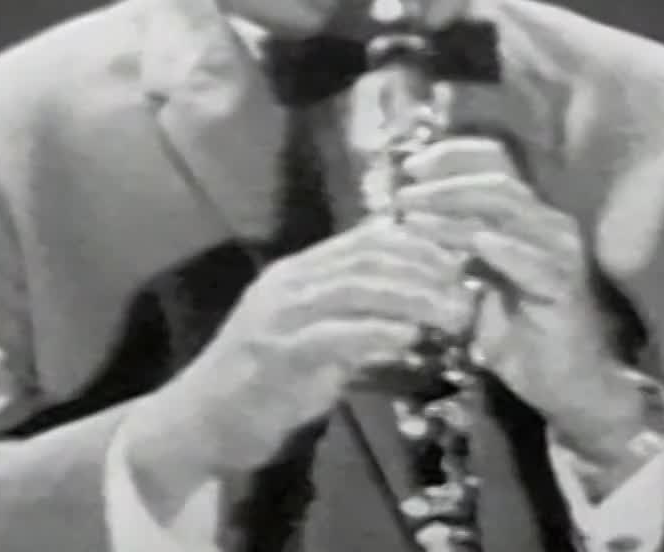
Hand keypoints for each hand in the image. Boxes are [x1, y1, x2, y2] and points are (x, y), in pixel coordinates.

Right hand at [122, 219, 475, 497]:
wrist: (198, 423)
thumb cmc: (261, 386)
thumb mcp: (314, 342)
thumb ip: (355, 323)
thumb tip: (412, 316)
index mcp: (298, 273)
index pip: (367, 240)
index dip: (418, 245)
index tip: (459, 263)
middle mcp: (288, 283)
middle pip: (367, 258)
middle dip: (423, 270)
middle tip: (465, 290)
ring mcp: (278, 316)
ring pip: (355, 288)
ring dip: (410, 299)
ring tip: (450, 314)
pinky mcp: (275, 354)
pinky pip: (335, 335)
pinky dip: (376, 334)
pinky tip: (408, 341)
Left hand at [394, 137, 651, 465]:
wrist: (569, 387)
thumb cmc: (520, 334)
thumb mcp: (479, 284)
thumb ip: (455, 251)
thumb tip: (408, 221)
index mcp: (530, 219)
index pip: (495, 165)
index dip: (452, 158)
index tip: (409, 166)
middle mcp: (550, 226)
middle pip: (497, 183)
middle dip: (444, 185)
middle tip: (402, 196)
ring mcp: (563, 255)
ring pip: (510, 216)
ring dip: (458, 212)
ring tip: (417, 217)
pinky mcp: (567, 289)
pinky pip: (534, 263)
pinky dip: (503, 250)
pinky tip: (475, 245)